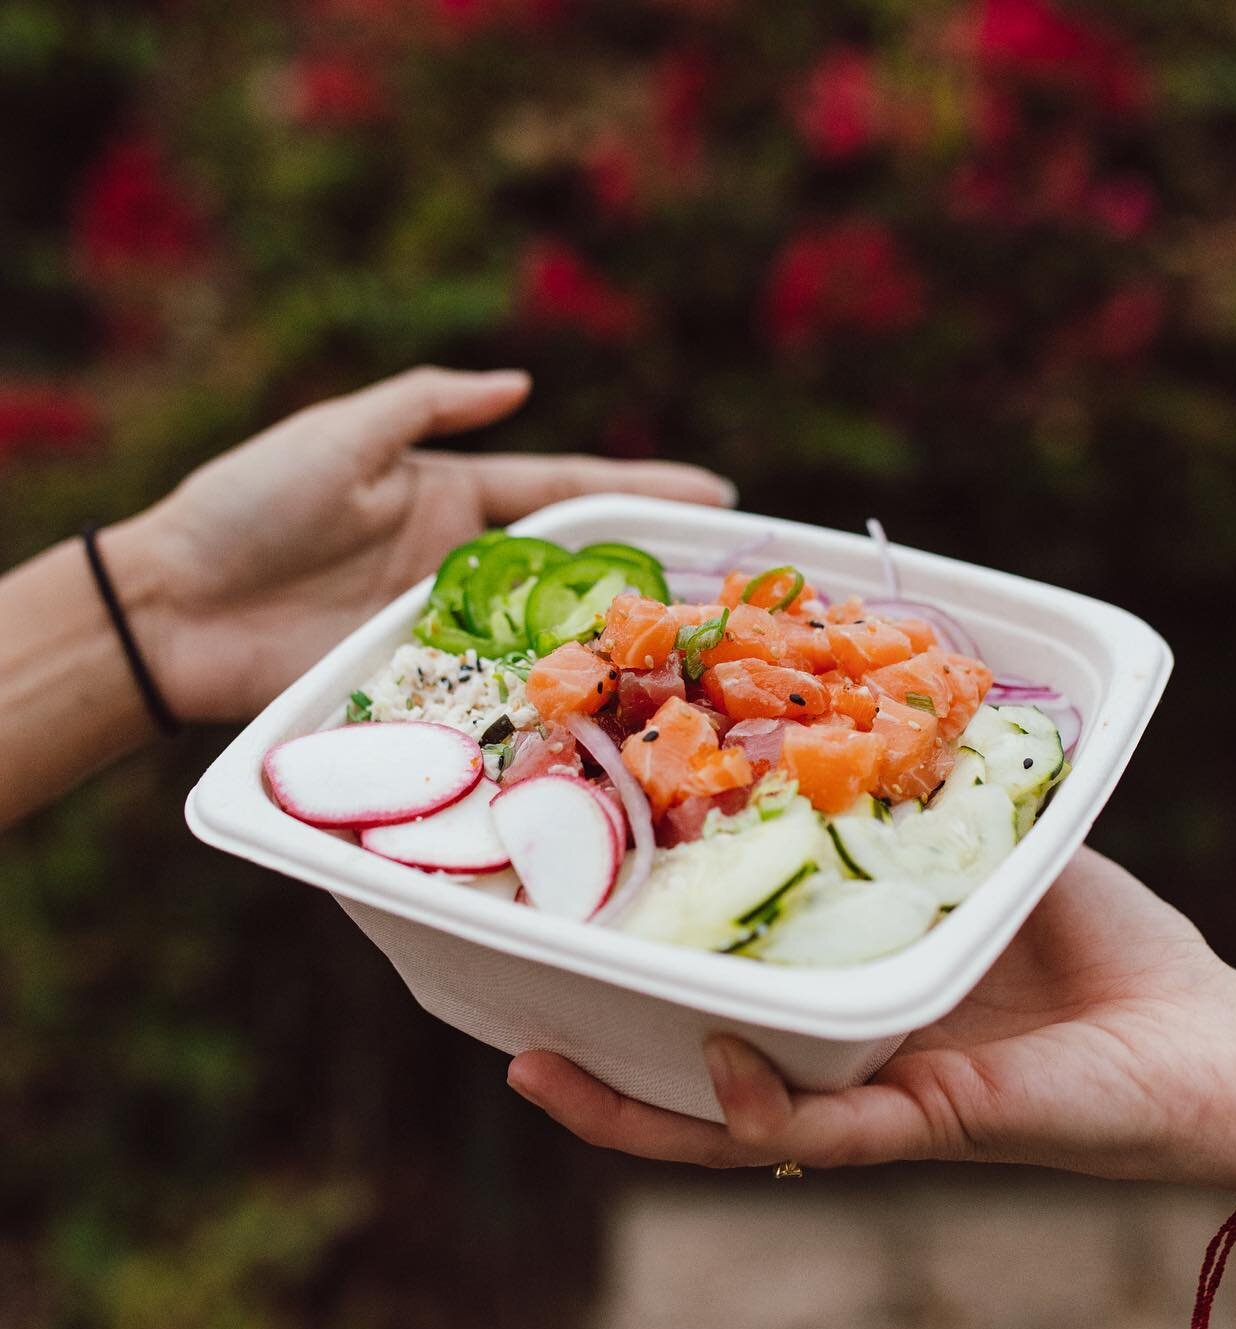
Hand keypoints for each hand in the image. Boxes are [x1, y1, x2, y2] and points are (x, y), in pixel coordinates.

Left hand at [108, 367, 734, 721]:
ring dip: (616, 643)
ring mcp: (447, 627)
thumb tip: (521, 383)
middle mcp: (463, 563)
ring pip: (550, 635)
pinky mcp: (422, 682)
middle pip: (576, 568)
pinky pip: (499, 689)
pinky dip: (551, 696)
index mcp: (451, 494)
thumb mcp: (341, 436)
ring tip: (695, 654)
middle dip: (651, 572)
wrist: (174, 609)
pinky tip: (607, 708)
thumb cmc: (249, 505)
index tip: (716, 497)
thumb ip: (428, 404)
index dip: (641, 492)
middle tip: (731, 588)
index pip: (567, 491)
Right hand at [508, 850, 1235, 1191]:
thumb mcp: (986, 842)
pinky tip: (721, 1058)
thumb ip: (918, 786)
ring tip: (539, 1063)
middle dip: (589, 1049)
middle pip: (680, 1065)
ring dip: (626, 1103)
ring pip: (718, 1122)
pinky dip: (760, 1102)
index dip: (623, 958)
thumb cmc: (1097, 938)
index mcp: (830, 983)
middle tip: (503, 1019)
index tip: (548, 906)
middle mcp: (829, 1047)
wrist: (1201, 1034)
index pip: (706, 978)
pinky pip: (823, 1127)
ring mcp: (867, 1093)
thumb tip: (854, 689)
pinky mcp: (923, 1122)